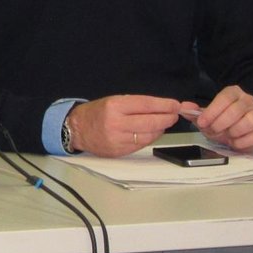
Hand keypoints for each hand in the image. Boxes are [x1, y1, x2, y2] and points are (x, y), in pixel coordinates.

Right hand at [66, 95, 181, 156]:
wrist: (76, 129)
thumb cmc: (96, 112)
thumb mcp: (113, 101)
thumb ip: (136, 104)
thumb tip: (163, 107)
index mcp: (114, 106)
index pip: (146, 104)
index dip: (164, 105)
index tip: (176, 105)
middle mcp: (116, 123)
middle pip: (151, 122)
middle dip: (167, 118)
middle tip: (174, 115)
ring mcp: (118, 139)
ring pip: (149, 135)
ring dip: (160, 128)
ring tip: (163, 122)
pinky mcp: (120, 151)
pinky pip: (142, 144)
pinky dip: (150, 137)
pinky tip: (151, 132)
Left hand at [182, 85, 252, 152]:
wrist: (236, 133)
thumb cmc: (221, 122)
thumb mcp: (206, 117)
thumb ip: (194, 112)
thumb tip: (183, 107)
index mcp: (233, 93)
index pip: (225, 98)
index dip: (212, 111)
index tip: (202, 122)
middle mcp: (248, 100)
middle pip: (236, 110)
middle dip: (220, 124)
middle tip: (213, 131)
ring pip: (249, 121)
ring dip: (233, 132)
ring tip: (226, 136)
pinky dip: (242, 142)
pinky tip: (234, 142)